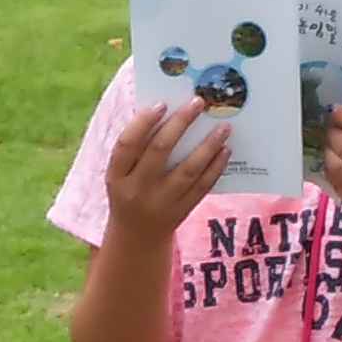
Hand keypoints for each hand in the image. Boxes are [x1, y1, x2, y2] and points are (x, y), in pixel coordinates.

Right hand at [104, 97, 229, 247]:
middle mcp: (137, 189)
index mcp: (116, 176)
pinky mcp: (181, 212)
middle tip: (198, 102)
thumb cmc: (128, 193)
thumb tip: (166, 111)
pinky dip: (215, 168)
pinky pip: (202, 187)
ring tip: (223, 126)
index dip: (143, 122)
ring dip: (207, 146)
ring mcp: (161, 203)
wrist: (135, 239)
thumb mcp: (121, 175)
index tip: (162, 103)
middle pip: (159, 151)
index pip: (127, 144)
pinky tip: (225, 151)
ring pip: (187, 170)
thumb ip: (136, 149)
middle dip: (180, 123)